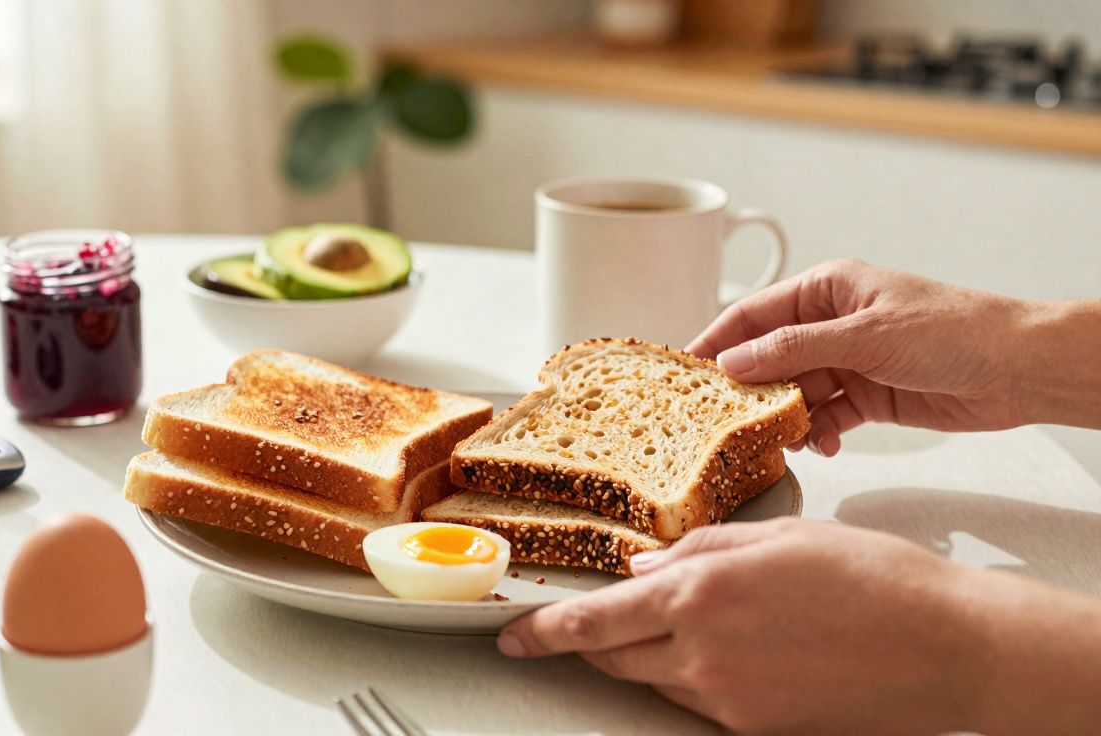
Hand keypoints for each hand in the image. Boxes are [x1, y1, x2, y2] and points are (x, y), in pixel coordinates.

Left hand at [496, 518, 1100, 734]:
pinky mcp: (757, 730)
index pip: (593, 621)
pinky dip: (694, 675)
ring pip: (656, 680)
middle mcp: (703, 655)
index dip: (544, 632)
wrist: (949, 648)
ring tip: (691, 624)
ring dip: (649, 655)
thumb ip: (699, 550)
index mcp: (701, 594)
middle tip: (588, 624)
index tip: (514, 637)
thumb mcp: (779, 538)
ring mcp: (729, 701)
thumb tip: (645, 568)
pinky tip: (734, 650)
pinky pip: (699, 702)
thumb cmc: (876, 580)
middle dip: (593, 641)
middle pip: (615, 657)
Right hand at [686, 259, 1100, 454]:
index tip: (685, 372)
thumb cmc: (953, 331)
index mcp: (827, 289)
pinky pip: (826, 416)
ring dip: (788, 417)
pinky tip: (825, 445)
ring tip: (785, 438)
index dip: (717, 342)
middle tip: (725, 420)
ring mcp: (850, 360)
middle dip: (751, 389)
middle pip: (769, 357)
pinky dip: (821, 432)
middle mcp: (833, 323)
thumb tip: (734, 363)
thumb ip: (794, 350)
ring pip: (795, 392)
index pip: (753, 314)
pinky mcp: (869, 396)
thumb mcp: (863, 337)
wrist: (1019, 368)